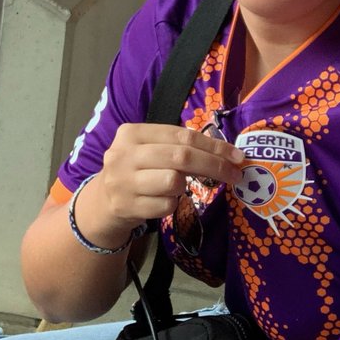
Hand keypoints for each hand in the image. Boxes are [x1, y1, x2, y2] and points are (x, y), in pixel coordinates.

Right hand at [82, 123, 244, 246]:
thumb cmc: (137, 170)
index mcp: (132, 133)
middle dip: (214, 166)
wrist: (102, 201)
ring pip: (173, 182)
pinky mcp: (126, 206)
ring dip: (184, 186)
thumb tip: (227, 153)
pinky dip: (171, 204)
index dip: (214, 146)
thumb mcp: (150, 149)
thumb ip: (178, 146)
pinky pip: (165, 205)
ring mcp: (122, 181)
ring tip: (177, 187)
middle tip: (235, 174)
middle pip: (181, 157)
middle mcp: (124, 154)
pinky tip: (161, 201)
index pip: (182, 135)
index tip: (237, 156)